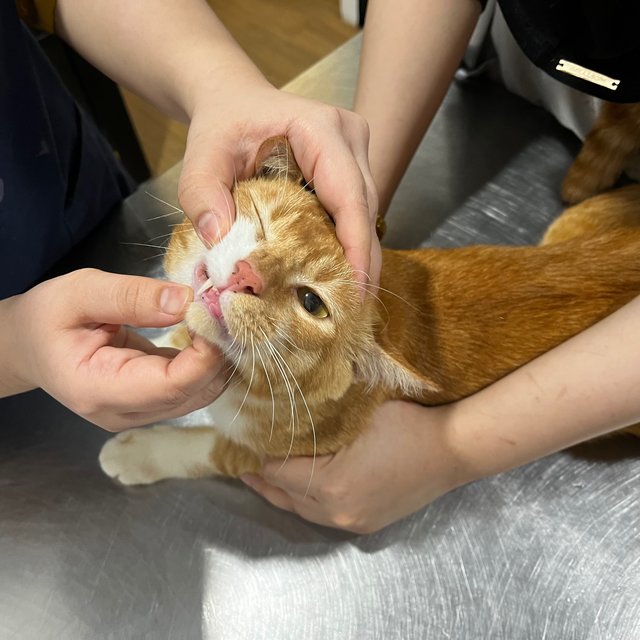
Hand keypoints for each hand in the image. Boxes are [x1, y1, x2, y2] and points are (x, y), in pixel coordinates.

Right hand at [3, 269, 224, 429]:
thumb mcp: (80, 292)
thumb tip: (186, 301)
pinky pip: (192, 385)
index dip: (206, 354)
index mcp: (99, 391)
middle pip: (194, 394)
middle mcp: (124, 413)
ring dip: (217, 356)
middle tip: (225, 309)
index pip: (172, 386)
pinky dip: (206, 358)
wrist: (28, 344)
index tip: (217, 315)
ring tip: (218, 316)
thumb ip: (131, 297)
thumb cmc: (46, 318)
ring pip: (200, 392)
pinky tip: (207, 329)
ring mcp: (140, 412)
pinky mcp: (151, 401)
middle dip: (219, 353)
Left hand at [178, 82, 380, 286]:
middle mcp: (350, 139)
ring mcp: (356, 154)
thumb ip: (201, 194)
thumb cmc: (223, 125)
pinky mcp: (353, 170)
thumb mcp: (202, 155)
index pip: (349, 195)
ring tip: (348, 301)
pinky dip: (347, 246)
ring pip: (366, 215)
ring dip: (358, 257)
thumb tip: (218, 238)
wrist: (234, 103)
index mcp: (321, 129)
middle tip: (353, 310)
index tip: (357, 288)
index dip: (356, 245)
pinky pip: (356, 214)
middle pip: (365, 209)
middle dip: (362, 261)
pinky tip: (338, 277)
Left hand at [241, 401, 469, 533]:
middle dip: (262, 479)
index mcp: (331, 482)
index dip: (260, 455)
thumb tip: (287, 411)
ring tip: (263, 477)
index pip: (277, 471)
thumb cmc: (407, 422)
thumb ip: (319, 416)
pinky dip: (307, 501)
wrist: (452, 449)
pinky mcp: (366, 524)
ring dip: (283, 492)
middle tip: (242, 463)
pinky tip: (301, 488)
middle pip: (285, 496)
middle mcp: (337, 510)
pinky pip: (323, 516)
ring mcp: (353, 522)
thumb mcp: (358, 411)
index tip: (248, 439)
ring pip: (302, 511)